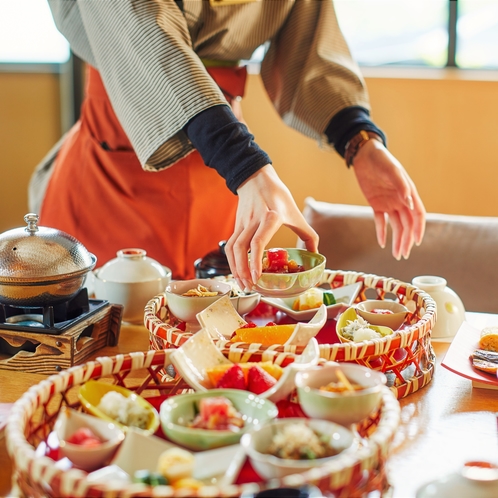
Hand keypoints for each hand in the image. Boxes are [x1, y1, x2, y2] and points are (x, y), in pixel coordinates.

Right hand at [225, 164, 318, 290]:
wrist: (256, 179)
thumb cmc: (278, 196)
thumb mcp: (296, 213)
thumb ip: (308, 234)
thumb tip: (316, 254)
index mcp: (271, 217)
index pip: (258, 241)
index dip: (255, 260)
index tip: (256, 276)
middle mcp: (254, 221)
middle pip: (241, 248)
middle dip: (243, 271)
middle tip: (250, 287)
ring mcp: (243, 223)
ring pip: (232, 248)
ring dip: (235, 268)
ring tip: (243, 284)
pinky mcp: (236, 225)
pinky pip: (230, 245)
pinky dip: (232, 261)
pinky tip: (238, 271)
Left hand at [352, 139, 425, 259]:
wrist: (365, 155)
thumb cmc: (382, 160)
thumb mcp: (392, 170)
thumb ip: (401, 186)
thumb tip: (410, 202)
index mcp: (409, 193)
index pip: (418, 215)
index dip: (419, 229)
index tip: (417, 242)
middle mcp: (401, 200)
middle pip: (407, 225)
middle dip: (407, 240)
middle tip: (404, 255)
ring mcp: (389, 203)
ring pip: (396, 226)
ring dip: (397, 240)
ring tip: (397, 254)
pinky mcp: (376, 204)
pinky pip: (381, 221)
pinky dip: (382, 232)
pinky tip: (382, 244)